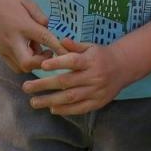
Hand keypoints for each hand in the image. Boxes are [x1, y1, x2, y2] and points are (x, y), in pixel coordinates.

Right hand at [0, 0, 61, 72]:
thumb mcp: (27, 1)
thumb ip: (40, 17)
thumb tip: (49, 30)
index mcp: (22, 25)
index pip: (45, 39)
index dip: (59, 48)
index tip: (70, 54)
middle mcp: (11, 39)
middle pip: (29, 63)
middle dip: (42, 62)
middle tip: (48, 52)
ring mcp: (3, 47)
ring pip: (21, 67)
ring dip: (33, 64)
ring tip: (37, 51)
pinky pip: (13, 64)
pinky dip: (23, 62)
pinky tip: (27, 51)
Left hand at [23, 38, 138, 116]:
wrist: (124, 67)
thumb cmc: (100, 55)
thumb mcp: (89, 46)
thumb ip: (74, 46)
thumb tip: (61, 41)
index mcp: (91, 60)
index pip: (73, 62)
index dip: (58, 63)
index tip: (42, 65)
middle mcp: (94, 76)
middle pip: (67, 82)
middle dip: (44, 85)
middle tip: (26, 87)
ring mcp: (96, 91)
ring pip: (71, 97)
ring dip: (50, 101)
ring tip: (33, 102)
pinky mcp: (99, 102)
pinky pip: (81, 108)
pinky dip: (66, 110)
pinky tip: (52, 109)